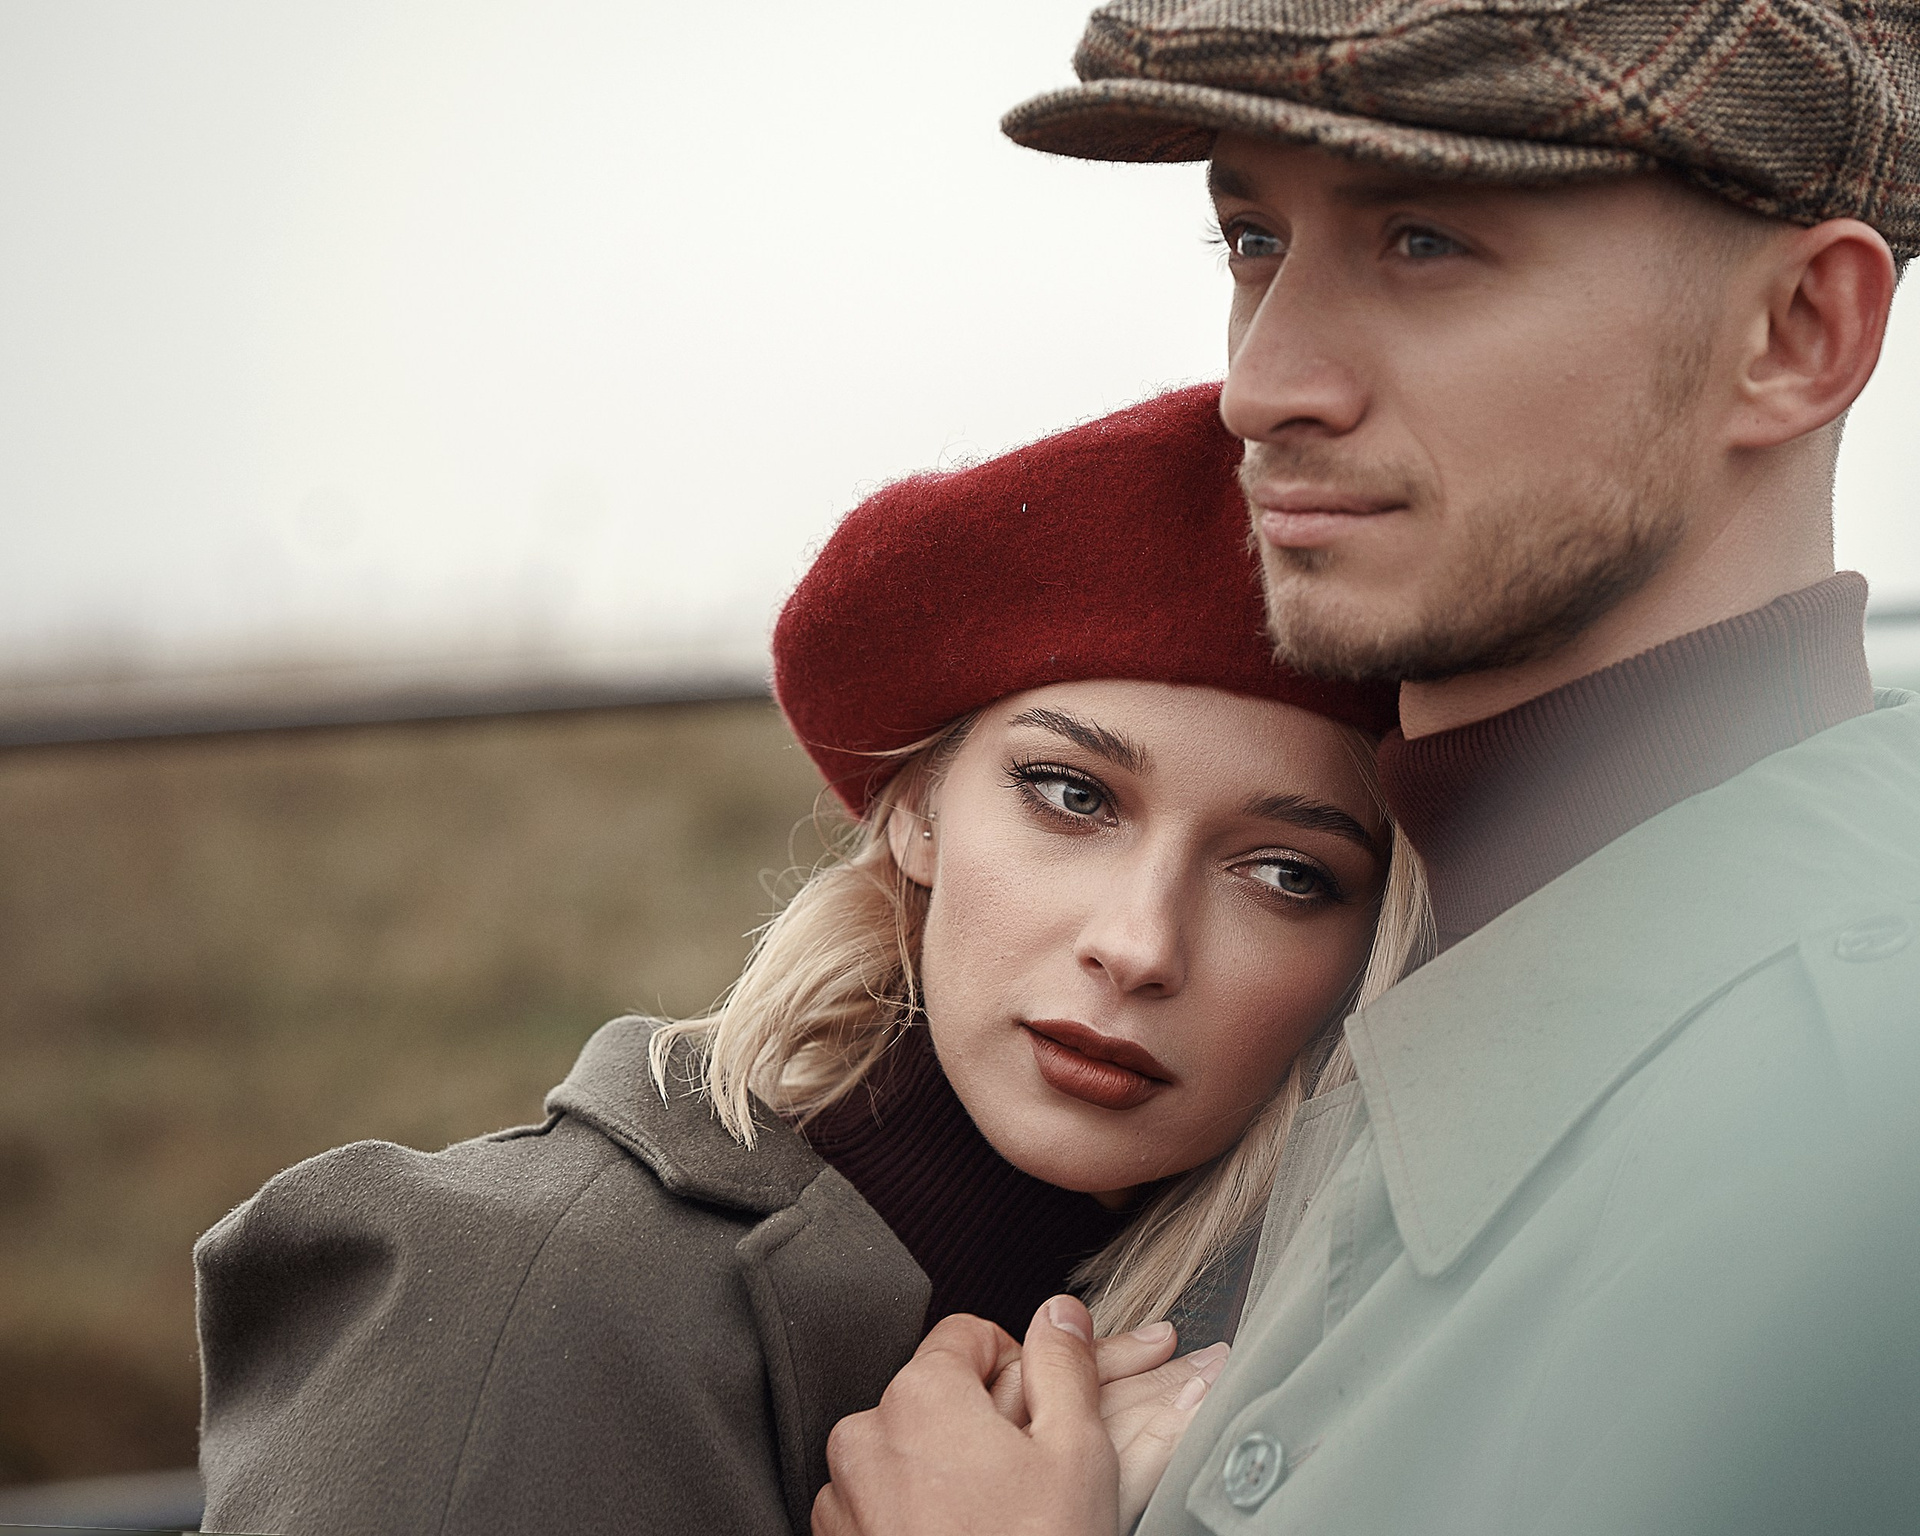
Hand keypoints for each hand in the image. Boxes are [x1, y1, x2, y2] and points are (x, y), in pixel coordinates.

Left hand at [813, 1297, 1220, 1535]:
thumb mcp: (1076, 1452)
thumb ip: (1065, 1365)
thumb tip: (1060, 1313)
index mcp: (919, 1395)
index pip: (968, 1335)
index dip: (1015, 1367)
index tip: (1038, 1414)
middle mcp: (864, 1436)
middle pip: (934, 1395)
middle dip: (978, 1424)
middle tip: (1023, 1478)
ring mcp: (842, 1498)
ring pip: (905, 1452)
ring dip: (943, 1471)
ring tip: (991, 1521)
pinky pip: (878, 1504)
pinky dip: (914, 1514)